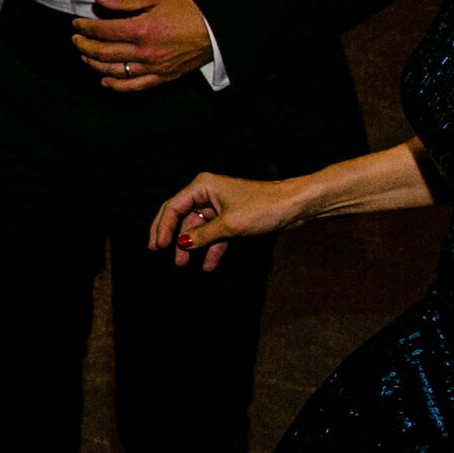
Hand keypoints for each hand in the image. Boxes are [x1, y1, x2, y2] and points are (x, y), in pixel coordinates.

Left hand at [71, 0, 212, 91]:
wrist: (217, 29)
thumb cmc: (189, 10)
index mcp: (142, 30)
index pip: (103, 31)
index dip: (85, 28)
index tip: (77, 24)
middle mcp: (145, 52)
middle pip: (103, 52)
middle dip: (84, 45)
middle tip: (76, 39)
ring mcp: (153, 67)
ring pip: (114, 71)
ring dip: (94, 64)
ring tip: (85, 55)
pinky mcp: (162, 77)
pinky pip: (134, 86)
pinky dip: (116, 85)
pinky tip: (104, 80)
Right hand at [148, 171, 298, 270]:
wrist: (296, 206)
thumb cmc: (264, 207)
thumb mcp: (229, 225)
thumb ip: (202, 236)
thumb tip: (180, 245)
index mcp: (202, 186)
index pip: (173, 207)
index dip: (163, 228)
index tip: (157, 247)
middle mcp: (206, 194)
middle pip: (180, 217)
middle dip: (172, 237)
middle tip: (159, 253)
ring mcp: (218, 206)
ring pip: (196, 228)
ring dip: (191, 247)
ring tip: (182, 264)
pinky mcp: (230, 218)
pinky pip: (213, 235)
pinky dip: (210, 249)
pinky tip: (207, 265)